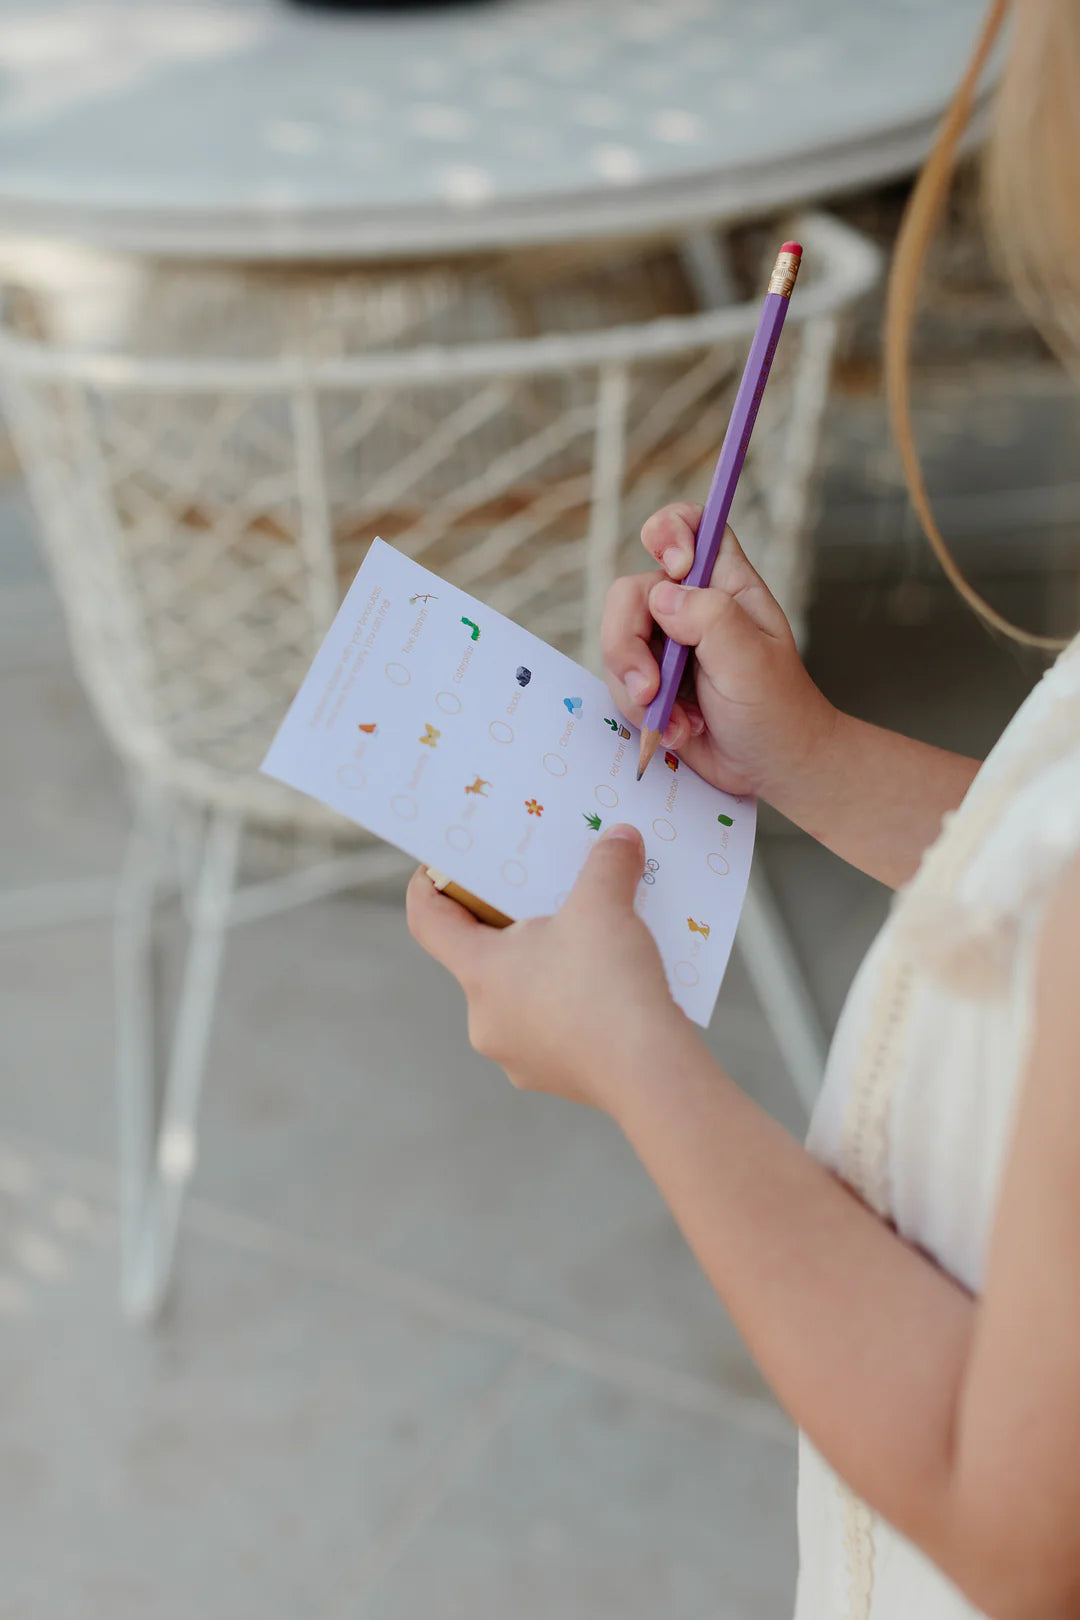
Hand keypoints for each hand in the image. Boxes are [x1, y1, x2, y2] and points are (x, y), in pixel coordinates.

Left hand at [405, 825, 690, 1110]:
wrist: (650, 1074)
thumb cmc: (609, 983)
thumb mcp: (605, 905)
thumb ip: (607, 862)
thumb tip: (620, 836)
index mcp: (479, 972)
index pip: (428, 922)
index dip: (428, 887)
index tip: (439, 866)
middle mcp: (484, 1019)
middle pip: (481, 958)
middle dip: (509, 926)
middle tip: (541, 897)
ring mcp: (517, 1055)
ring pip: (520, 996)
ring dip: (546, 968)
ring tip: (588, 943)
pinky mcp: (554, 1077)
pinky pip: (553, 1029)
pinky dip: (573, 1005)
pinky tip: (610, 989)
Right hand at [602, 503, 837, 800]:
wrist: (774, 768)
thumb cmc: (777, 710)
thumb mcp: (751, 661)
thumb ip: (710, 619)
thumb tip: (662, 598)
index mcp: (725, 585)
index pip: (690, 526)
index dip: (669, 532)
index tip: (674, 569)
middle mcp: (690, 608)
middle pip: (631, 594)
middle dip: (627, 644)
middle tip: (651, 689)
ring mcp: (666, 646)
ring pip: (617, 645)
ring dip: (636, 692)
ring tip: (679, 724)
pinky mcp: (651, 683)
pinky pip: (619, 685)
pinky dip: (641, 714)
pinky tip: (679, 732)